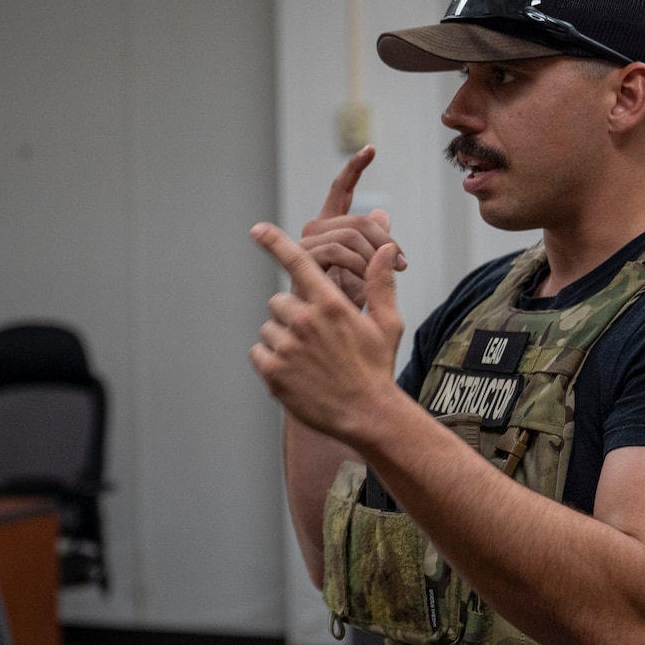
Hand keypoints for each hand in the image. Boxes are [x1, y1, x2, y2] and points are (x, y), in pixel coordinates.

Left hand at [250, 221, 407, 445]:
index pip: (299, 262)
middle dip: (292, 315)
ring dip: (282, 339)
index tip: (257, 229)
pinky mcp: (273, 372)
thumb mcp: (387, 324)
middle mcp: (305, 321)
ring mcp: (288, 347)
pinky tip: (294, 373)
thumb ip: (381, 284)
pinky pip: (258, 352)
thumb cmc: (377, 368)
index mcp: (331, 305)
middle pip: (279, 301)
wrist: (368, 415)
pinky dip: (270, 360)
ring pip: (268, 328)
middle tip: (314, 338)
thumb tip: (384, 248)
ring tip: (308, 360)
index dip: (275, 242)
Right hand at [301, 147, 406, 307]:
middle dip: (386, 241)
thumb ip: (376, 244)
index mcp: (330, 230)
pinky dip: (358, 266)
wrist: (332, 340)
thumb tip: (382, 214)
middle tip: (403, 264)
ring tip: (383, 280)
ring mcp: (306, 245)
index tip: (371, 150)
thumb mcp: (372, 275)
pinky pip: (338, 250)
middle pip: (359, 219)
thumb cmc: (349, 310)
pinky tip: (363, 284)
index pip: (340, 190)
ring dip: (375, 258)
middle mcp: (314, 232)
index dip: (354, 169)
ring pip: (351, 234)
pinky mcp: (300, 261)